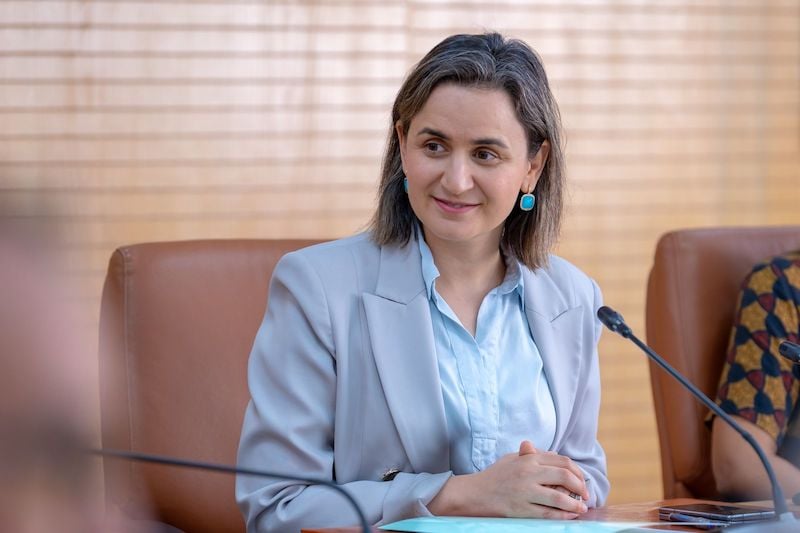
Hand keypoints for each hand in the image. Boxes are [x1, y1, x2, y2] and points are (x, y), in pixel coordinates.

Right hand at [429, 440, 588, 518]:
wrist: (475, 493)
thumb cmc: (495, 475)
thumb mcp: (513, 459)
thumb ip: (532, 455)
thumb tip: (553, 453)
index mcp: (528, 459)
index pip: (561, 461)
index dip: (577, 471)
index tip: (582, 481)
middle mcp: (528, 473)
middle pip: (564, 477)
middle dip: (580, 487)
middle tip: (585, 495)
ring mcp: (525, 492)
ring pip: (559, 498)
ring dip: (575, 504)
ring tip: (582, 508)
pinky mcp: (522, 509)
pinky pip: (548, 513)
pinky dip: (563, 516)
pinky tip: (570, 516)